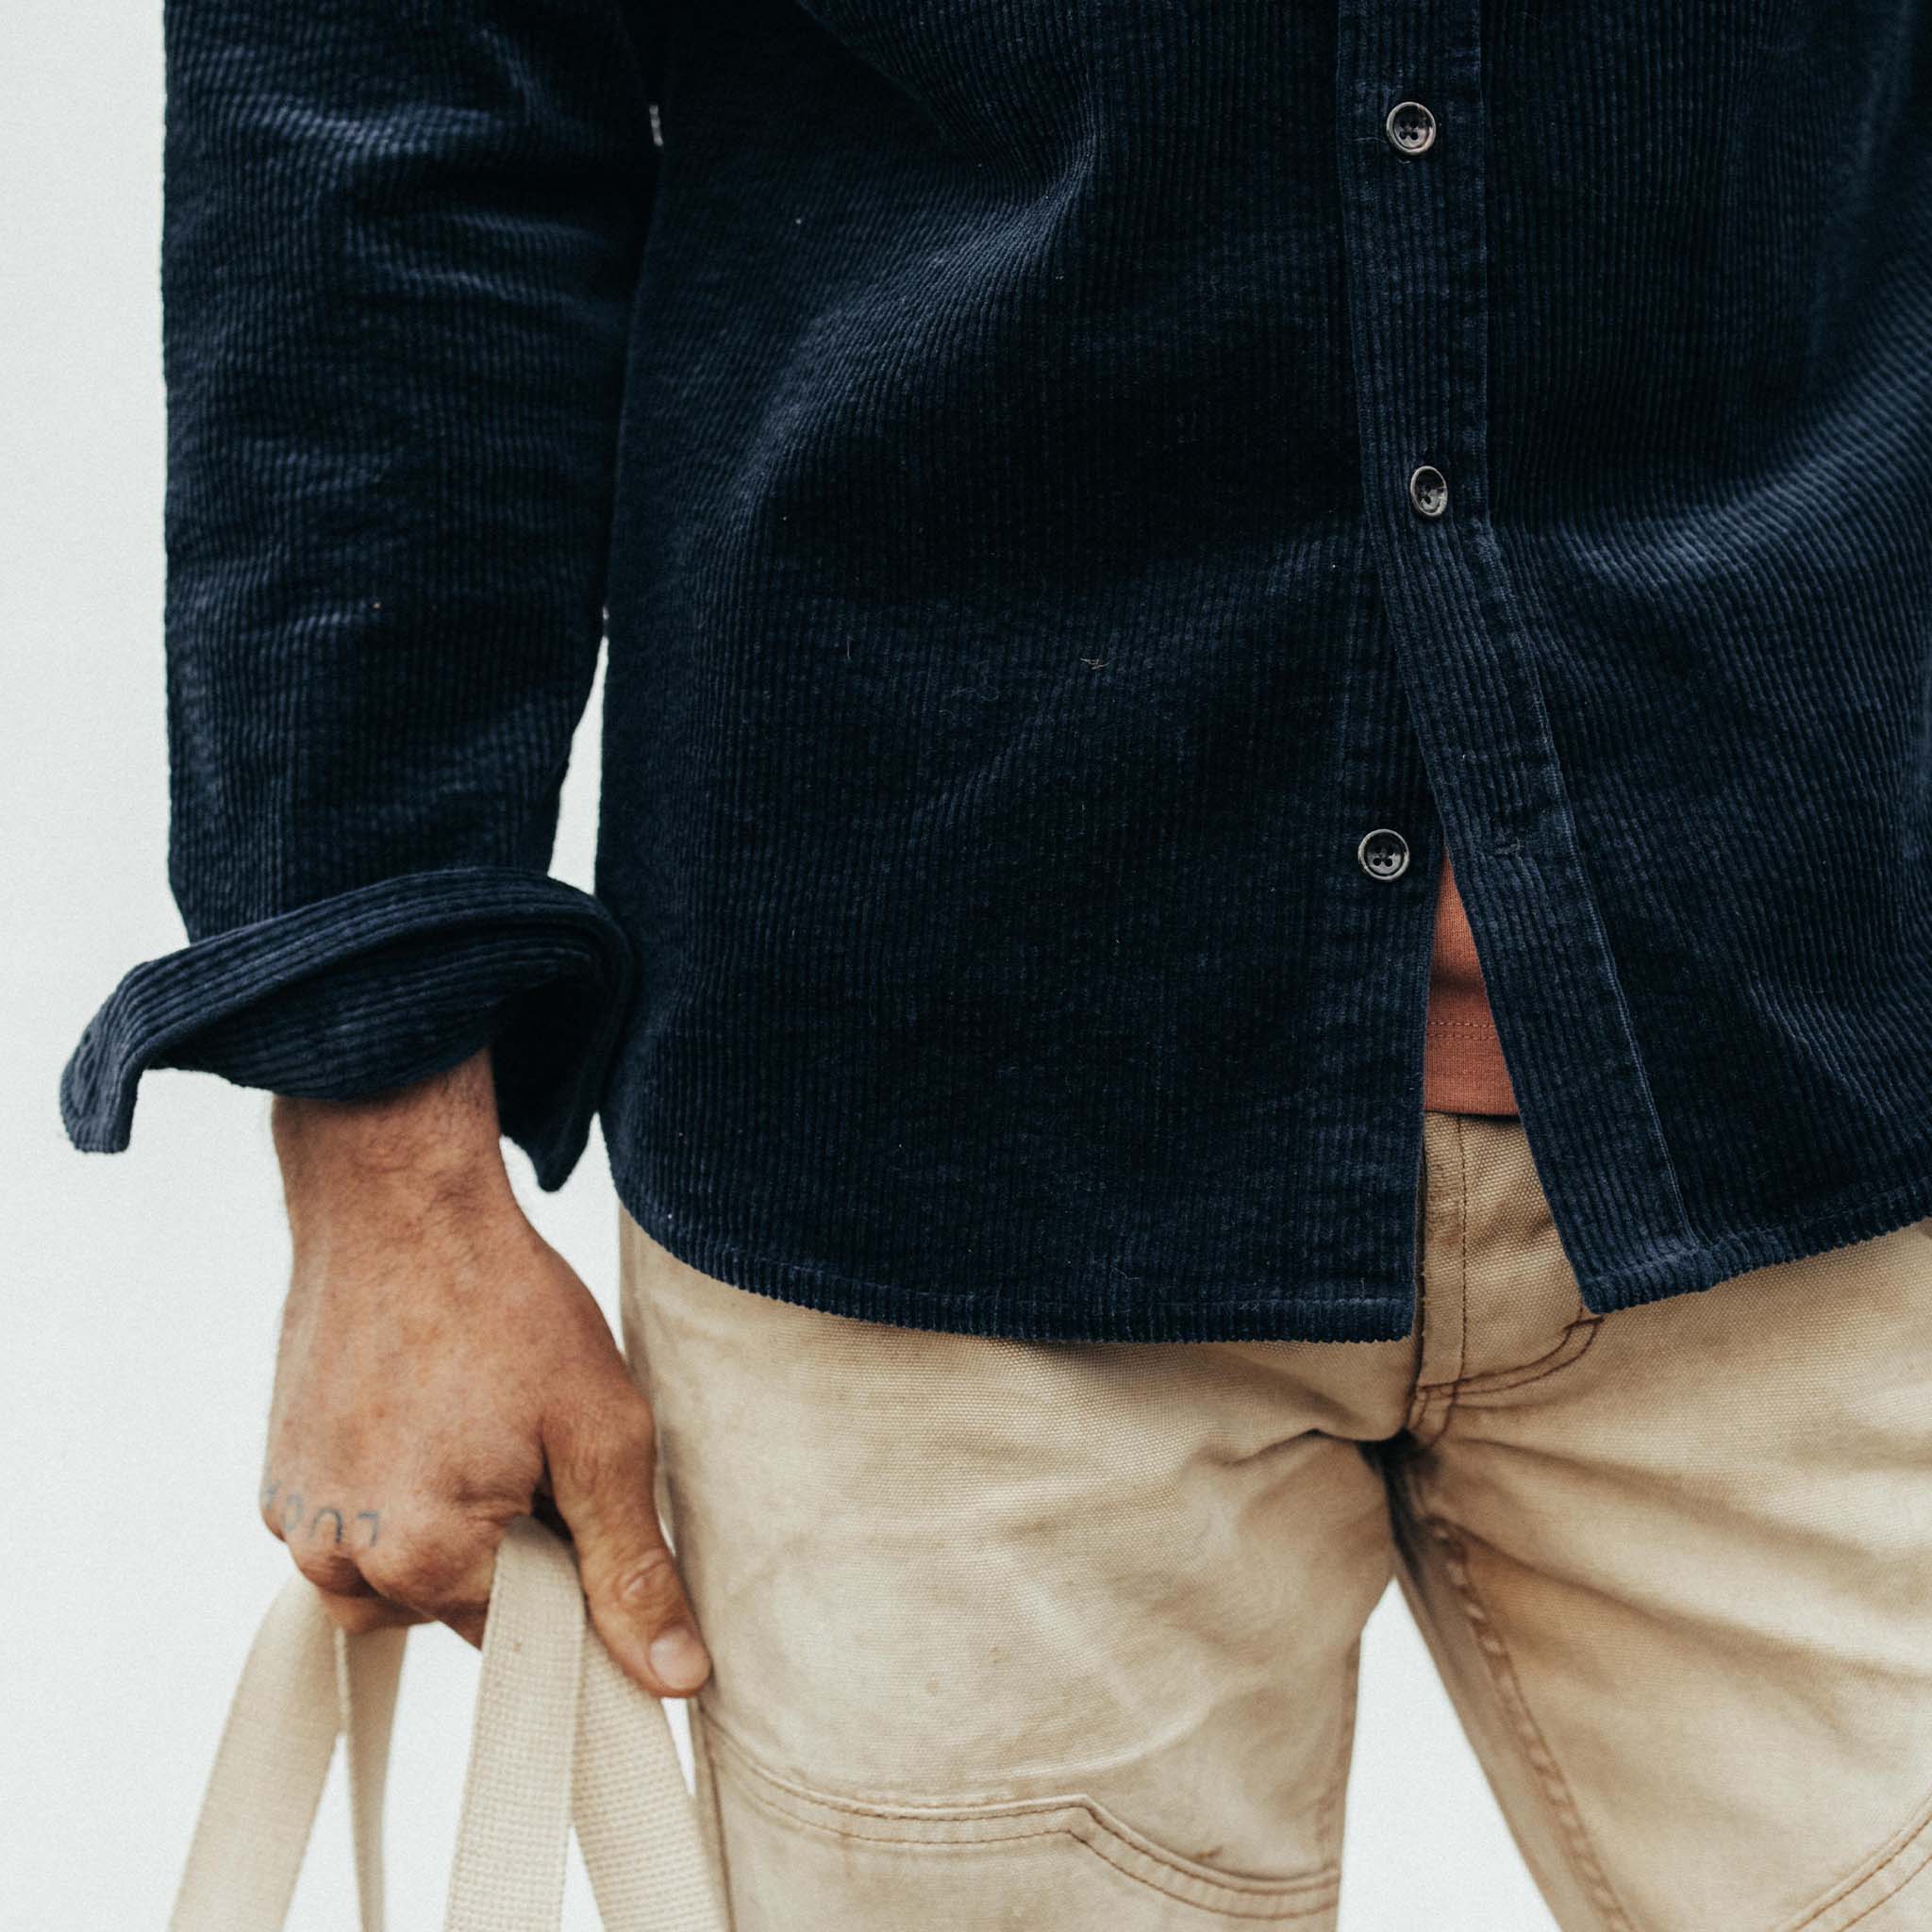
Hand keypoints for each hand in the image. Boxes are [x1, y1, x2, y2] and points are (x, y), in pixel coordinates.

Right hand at [258, 1047, 709, 1697]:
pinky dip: (401, 1502)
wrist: (398, 1203)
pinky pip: (355, 1534)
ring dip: (452, 1534)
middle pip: (461, 1612)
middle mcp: (340, 1560)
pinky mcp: (281, 1478)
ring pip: (402, 1581)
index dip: (573, 1576)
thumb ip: (629, 1566)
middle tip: (536, 1445)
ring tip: (482, 1428)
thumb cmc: (508, 1305)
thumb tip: (673, 1678)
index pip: (526, 1640)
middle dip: (513, 1553)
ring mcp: (298, 1521)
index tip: (585, 1503)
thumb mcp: (600, 1433)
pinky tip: (434, 1418)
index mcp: (423, 1559)